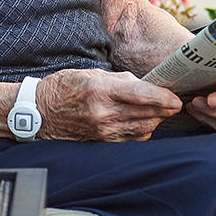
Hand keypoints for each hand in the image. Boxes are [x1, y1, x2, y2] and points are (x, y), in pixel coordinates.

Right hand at [36, 68, 181, 141]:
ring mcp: (104, 131)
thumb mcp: (90, 73)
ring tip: (160, 110)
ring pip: (143, 128)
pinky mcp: (103, 142)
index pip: (141, 95)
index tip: (176, 98)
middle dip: (164, 109)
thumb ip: (120, 79)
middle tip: (174, 102)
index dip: (163, 97)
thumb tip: (146, 84)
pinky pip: (133, 139)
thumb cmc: (63, 87)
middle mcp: (103, 113)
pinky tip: (143, 121)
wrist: (39, 112)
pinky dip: (143, 130)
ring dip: (156, 120)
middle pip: (147, 114)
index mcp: (100, 90)